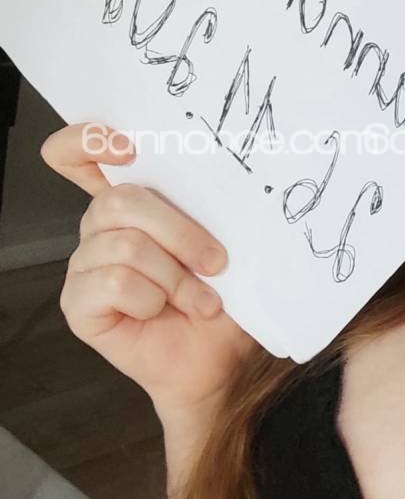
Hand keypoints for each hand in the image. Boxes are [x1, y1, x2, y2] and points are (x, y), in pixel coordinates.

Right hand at [41, 123, 256, 414]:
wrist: (221, 358)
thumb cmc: (226, 297)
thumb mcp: (229, 241)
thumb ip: (213, 204)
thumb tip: (232, 169)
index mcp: (135, 202)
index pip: (82, 153)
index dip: (90, 139)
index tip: (129, 148)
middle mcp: (103, 227)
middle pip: (120, 200)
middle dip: (180, 232)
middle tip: (217, 263)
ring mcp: (87, 264)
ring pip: (125, 245)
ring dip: (175, 277)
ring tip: (199, 300)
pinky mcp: (79, 303)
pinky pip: (111, 282)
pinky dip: (151, 298)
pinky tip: (162, 311)